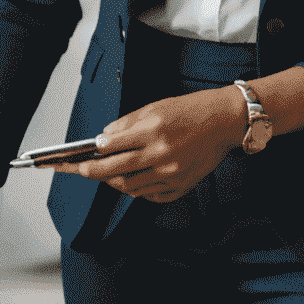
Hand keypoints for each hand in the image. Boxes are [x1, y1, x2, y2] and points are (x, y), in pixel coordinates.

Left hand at [55, 87, 247, 202]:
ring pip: (131, 188)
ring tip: (106, 174)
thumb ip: (127, 124)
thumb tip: (104, 138)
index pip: (112, 147)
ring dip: (114, 182)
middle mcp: (161, 155)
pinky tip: (132, 180)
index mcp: (153, 131)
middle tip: (79, 170)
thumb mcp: (155, 107)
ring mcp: (171, 174)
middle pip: (116, 172)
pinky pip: (150, 195)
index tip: (84, 153)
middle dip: (93, 172)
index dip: (94, 152)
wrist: (224, 121)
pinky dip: (137, 190)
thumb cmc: (190, 110)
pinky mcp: (180, 187)